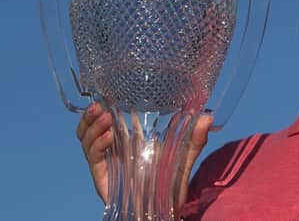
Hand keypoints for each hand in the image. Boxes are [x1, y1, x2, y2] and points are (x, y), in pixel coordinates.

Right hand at [76, 102, 212, 211]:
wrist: (164, 213)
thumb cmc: (171, 184)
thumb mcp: (184, 158)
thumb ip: (195, 139)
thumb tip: (208, 117)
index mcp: (130, 141)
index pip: (110, 119)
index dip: (104, 106)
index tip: (106, 94)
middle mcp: (115, 150)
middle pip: (92, 128)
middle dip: (91, 115)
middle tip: (99, 104)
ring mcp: (108, 163)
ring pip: (87, 140)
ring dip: (92, 126)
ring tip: (105, 117)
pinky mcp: (104, 177)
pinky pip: (94, 159)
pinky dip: (97, 146)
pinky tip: (107, 137)